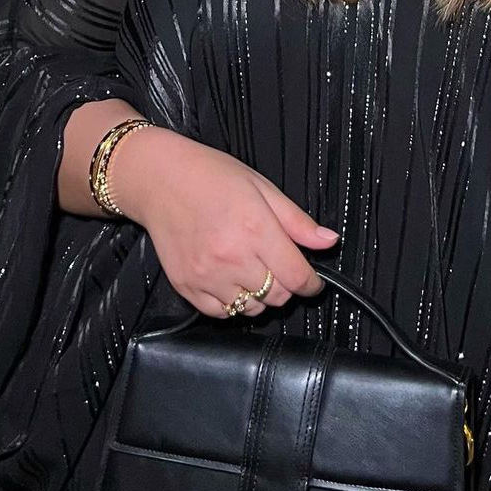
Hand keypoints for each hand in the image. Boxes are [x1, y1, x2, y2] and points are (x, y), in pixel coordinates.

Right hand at [111, 127, 338, 318]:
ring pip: (250, 309)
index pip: (297, 277)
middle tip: (278, 267)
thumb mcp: (262, 188)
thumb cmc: (212, 176)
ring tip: (252, 271)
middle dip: (286, 286)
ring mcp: (207, 275)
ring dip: (260, 297)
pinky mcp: (187, 286)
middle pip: (277, 297)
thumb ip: (297, 221)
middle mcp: (232, 257)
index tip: (312, 281)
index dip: (312, 284)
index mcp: (256, 229)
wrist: (160, 179)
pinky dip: (232, 303)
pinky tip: (230, 280)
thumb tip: (329, 242)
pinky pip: (221, 313)